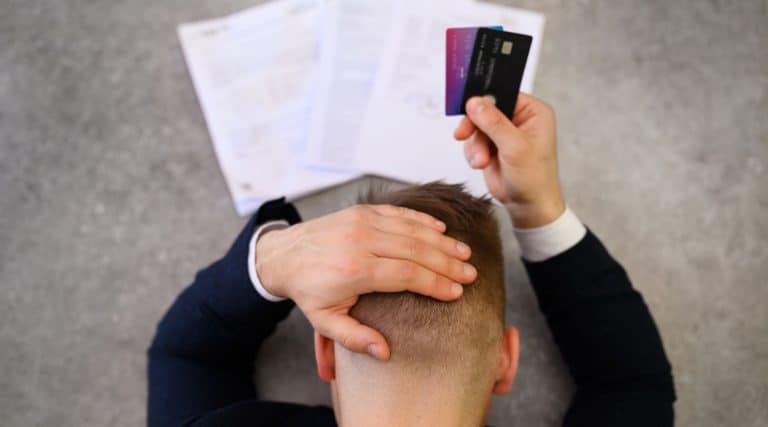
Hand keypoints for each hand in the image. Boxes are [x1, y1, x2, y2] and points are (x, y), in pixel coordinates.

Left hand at [255, 204, 475, 360]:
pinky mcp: (362, 210)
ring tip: (464, 253)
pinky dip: (422, 220)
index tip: (456, 293)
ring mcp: (362, 221)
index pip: (407, 275)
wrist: (283, 254)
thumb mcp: (325, 322)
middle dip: (447, 263)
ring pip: (412, 230)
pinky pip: (399, 213)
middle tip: (470, 274)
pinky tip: (441, 229)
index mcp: (354, 270)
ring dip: (442, 241)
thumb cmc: (309, 291)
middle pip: (416, 250)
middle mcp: (361, 241)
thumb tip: (385, 353)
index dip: (436, 284)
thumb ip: (355, 338)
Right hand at [454, 93, 565, 227]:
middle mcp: (518, 119)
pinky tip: (481, 163)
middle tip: (464, 133)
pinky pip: (472, 140)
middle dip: (475, 126)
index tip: (468, 106)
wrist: (528, 206)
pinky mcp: (491, 146)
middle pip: (485, 109)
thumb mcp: (515, 147)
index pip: (504, 93)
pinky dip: (472, 152)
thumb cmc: (535, 179)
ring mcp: (504, 133)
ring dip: (474, 144)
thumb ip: (494, 123)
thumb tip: (475, 102)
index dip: (485, 99)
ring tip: (482, 160)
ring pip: (476, 126)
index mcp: (533, 112)